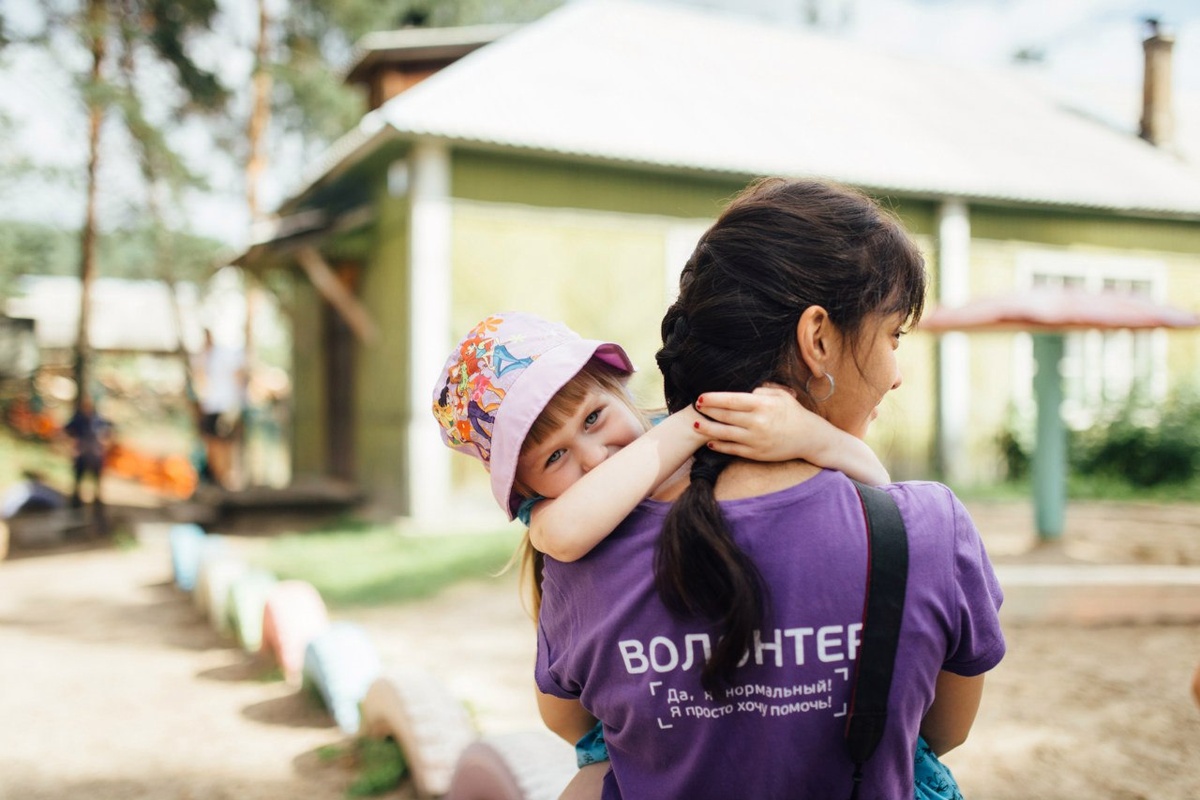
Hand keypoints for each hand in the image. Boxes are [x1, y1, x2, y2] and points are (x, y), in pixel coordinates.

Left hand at [694, 384, 821, 461]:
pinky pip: (732, 449)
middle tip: (695, 407)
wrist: (809, 438)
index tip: (701, 397)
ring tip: (695, 424)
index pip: (732, 400)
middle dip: (707, 411)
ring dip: (707, 429)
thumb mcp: (780, 395)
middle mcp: (758, 422)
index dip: (713, 399)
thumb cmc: (793, 413)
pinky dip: (719, 446)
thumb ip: (760, 391)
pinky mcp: (756, 453)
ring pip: (725, 434)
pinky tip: (709, 442)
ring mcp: (756, 440)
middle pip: (725, 416)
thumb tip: (740, 389)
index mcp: (763, 405)